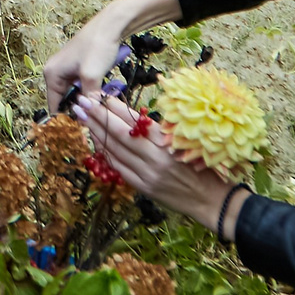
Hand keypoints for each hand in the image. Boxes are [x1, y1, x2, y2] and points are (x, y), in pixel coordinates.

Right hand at [41, 20, 123, 114]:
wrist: (110, 25)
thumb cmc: (97, 47)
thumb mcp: (92, 75)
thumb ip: (88, 98)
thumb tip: (88, 118)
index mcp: (52, 74)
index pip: (54, 106)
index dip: (67, 120)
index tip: (82, 131)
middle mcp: (55, 73)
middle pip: (64, 102)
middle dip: (79, 111)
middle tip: (95, 121)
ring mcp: (67, 71)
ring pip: (75, 96)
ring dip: (87, 102)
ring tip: (100, 110)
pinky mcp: (78, 69)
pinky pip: (82, 88)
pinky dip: (91, 94)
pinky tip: (102, 97)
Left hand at [76, 93, 242, 238]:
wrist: (212, 199)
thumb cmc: (202, 166)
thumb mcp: (185, 141)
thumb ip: (159, 131)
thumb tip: (130, 115)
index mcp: (168, 142)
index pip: (135, 121)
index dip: (115, 107)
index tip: (100, 95)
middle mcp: (155, 158)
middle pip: (120, 134)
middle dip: (98, 116)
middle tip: (82, 102)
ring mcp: (148, 174)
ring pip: (115, 150)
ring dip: (97, 133)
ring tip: (83, 118)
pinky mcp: (144, 188)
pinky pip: (119, 168)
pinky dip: (106, 154)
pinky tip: (96, 142)